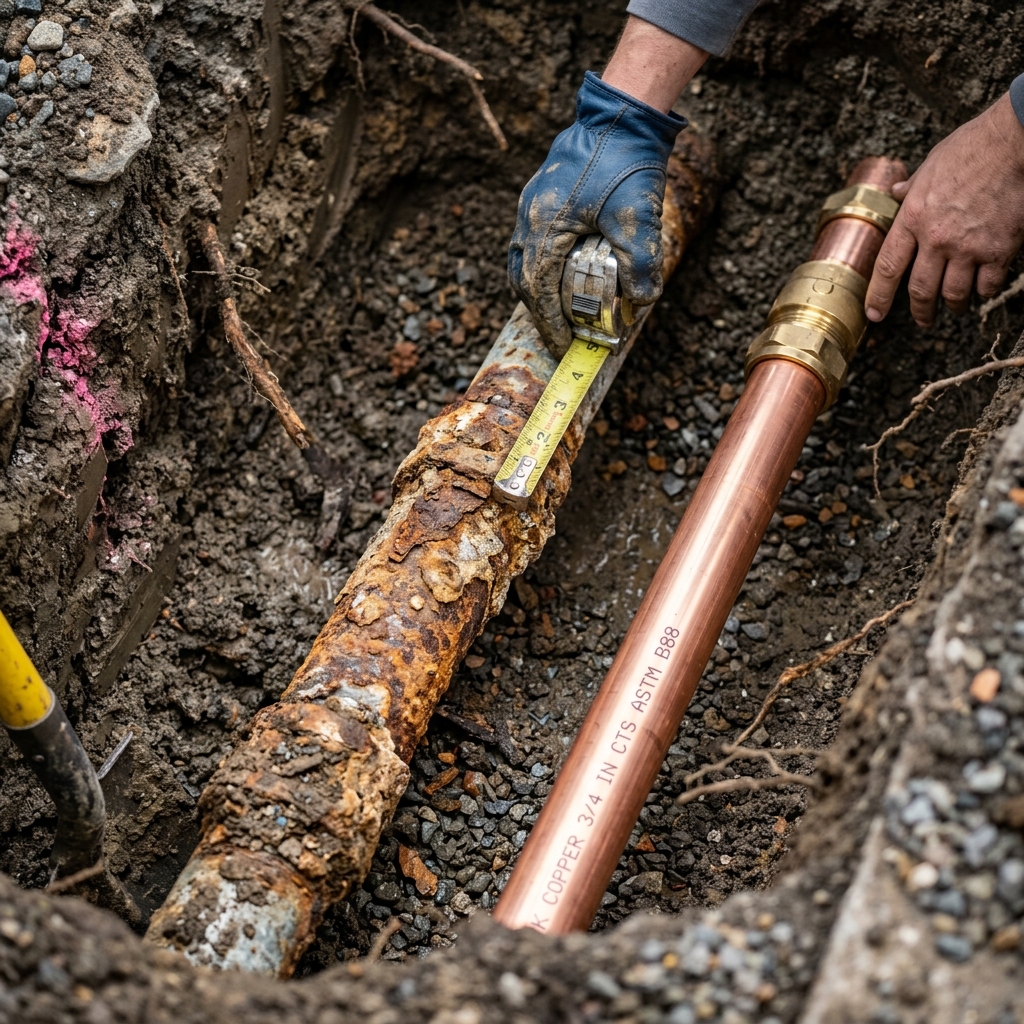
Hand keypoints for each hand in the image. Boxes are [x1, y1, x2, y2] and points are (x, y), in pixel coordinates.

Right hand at [507, 17, 701, 355]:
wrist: (621, 112)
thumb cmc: (625, 160)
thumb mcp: (638, 219)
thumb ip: (640, 265)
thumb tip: (640, 303)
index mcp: (543, 228)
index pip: (538, 291)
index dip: (550, 324)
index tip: (564, 347)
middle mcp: (529, 218)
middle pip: (523, 280)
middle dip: (541, 312)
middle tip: (562, 334)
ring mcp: (532, 205)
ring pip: (523, 260)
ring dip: (539, 290)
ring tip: (560, 310)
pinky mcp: (543, 195)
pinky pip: (532, 241)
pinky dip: (543, 265)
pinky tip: (564, 271)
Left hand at [865, 91, 1023, 327]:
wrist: (1014, 141)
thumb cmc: (972, 147)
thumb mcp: (930, 164)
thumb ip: (912, 187)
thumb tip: (896, 192)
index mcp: (913, 218)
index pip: (887, 267)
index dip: (878, 296)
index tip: (874, 314)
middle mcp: (936, 239)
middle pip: (920, 290)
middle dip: (920, 311)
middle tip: (922, 320)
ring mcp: (968, 247)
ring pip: (953, 294)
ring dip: (953, 305)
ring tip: (954, 307)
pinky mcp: (999, 250)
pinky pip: (987, 285)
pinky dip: (984, 291)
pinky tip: (983, 289)